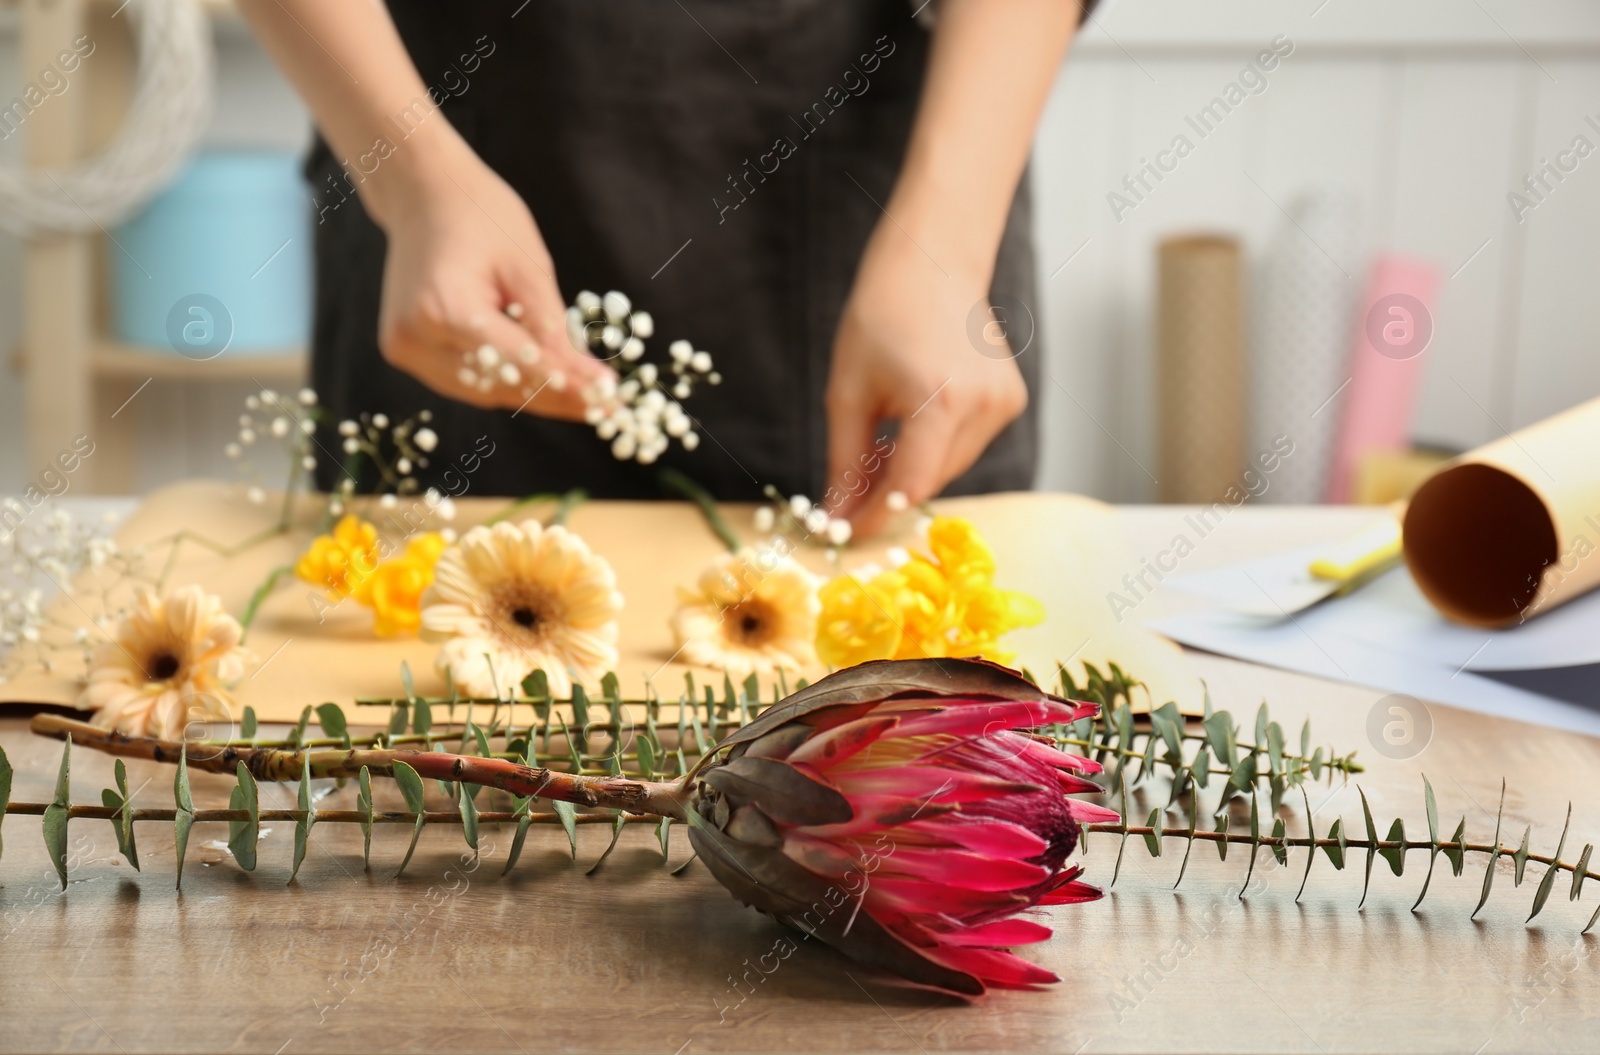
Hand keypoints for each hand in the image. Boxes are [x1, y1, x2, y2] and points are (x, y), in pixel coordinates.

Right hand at [367, 141, 611, 417]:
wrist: (422, 193)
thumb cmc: (480, 216)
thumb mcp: (529, 267)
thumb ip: (556, 331)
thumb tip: (594, 381)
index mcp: (445, 309)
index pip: (519, 364)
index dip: (569, 387)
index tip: (611, 401)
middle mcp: (416, 338)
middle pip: (501, 386)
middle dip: (558, 398)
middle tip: (606, 406)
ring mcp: (405, 348)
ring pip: (484, 393)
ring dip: (533, 396)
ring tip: (583, 399)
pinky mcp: (404, 351)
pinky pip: (465, 382)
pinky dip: (504, 383)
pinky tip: (544, 382)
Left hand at [825, 230, 1027, 537]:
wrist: (932, 263)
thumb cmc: (880, 319)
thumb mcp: (848, 393)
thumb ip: (845, 462)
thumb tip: (835, 518)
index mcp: (940, 400)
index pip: (910, 486)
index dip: (876, 515)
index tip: (845, 532)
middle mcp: (983, 405)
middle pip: (931, 480)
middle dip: (889, 494)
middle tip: (850, 493)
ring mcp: (1004, 402)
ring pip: (951, 467)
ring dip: (913, 471)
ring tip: (878, 449)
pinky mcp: (1012, 398)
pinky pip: (968, 445)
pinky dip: (937, 448)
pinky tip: (913, 422)